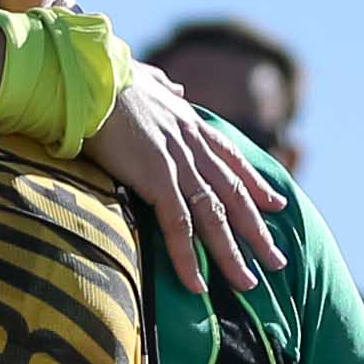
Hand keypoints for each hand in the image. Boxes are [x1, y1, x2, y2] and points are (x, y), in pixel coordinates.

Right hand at [89, 62, 288, 291]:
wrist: (86, 77)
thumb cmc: (105, 77)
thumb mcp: (144, 79)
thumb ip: (163, 88)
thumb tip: (174, 89)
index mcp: (189, 122)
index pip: (231, 159)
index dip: (255, 185)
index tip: (276, 205)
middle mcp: (191, 143)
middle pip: (233, 194)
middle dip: (257, 230)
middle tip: (277, 261)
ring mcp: (177, 161)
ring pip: (214, 216)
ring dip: (231, 254)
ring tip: (248, 284)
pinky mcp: (156, 177)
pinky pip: (178, 225)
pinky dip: (188, 258)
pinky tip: (198, 285)